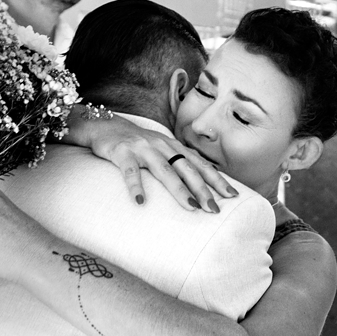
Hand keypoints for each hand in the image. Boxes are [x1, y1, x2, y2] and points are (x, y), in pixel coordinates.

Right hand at [73, 111, 238, 211]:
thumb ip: (177, 163)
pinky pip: (130, 171)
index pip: (200, 164)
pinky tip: (140, 202)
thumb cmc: (136, 144)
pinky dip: (135, 186)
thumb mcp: (160, 150)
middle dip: (203, 189)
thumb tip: (200, 185)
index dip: (217, 179)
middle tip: (215, 209)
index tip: (232, 195)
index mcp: (173, 146)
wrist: (104, 125)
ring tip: (191, 207)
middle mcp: (162, 145)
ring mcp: (142, 148)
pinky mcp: (122, 152)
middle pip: (187, 168)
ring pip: (164, 170)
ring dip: (178, 189)